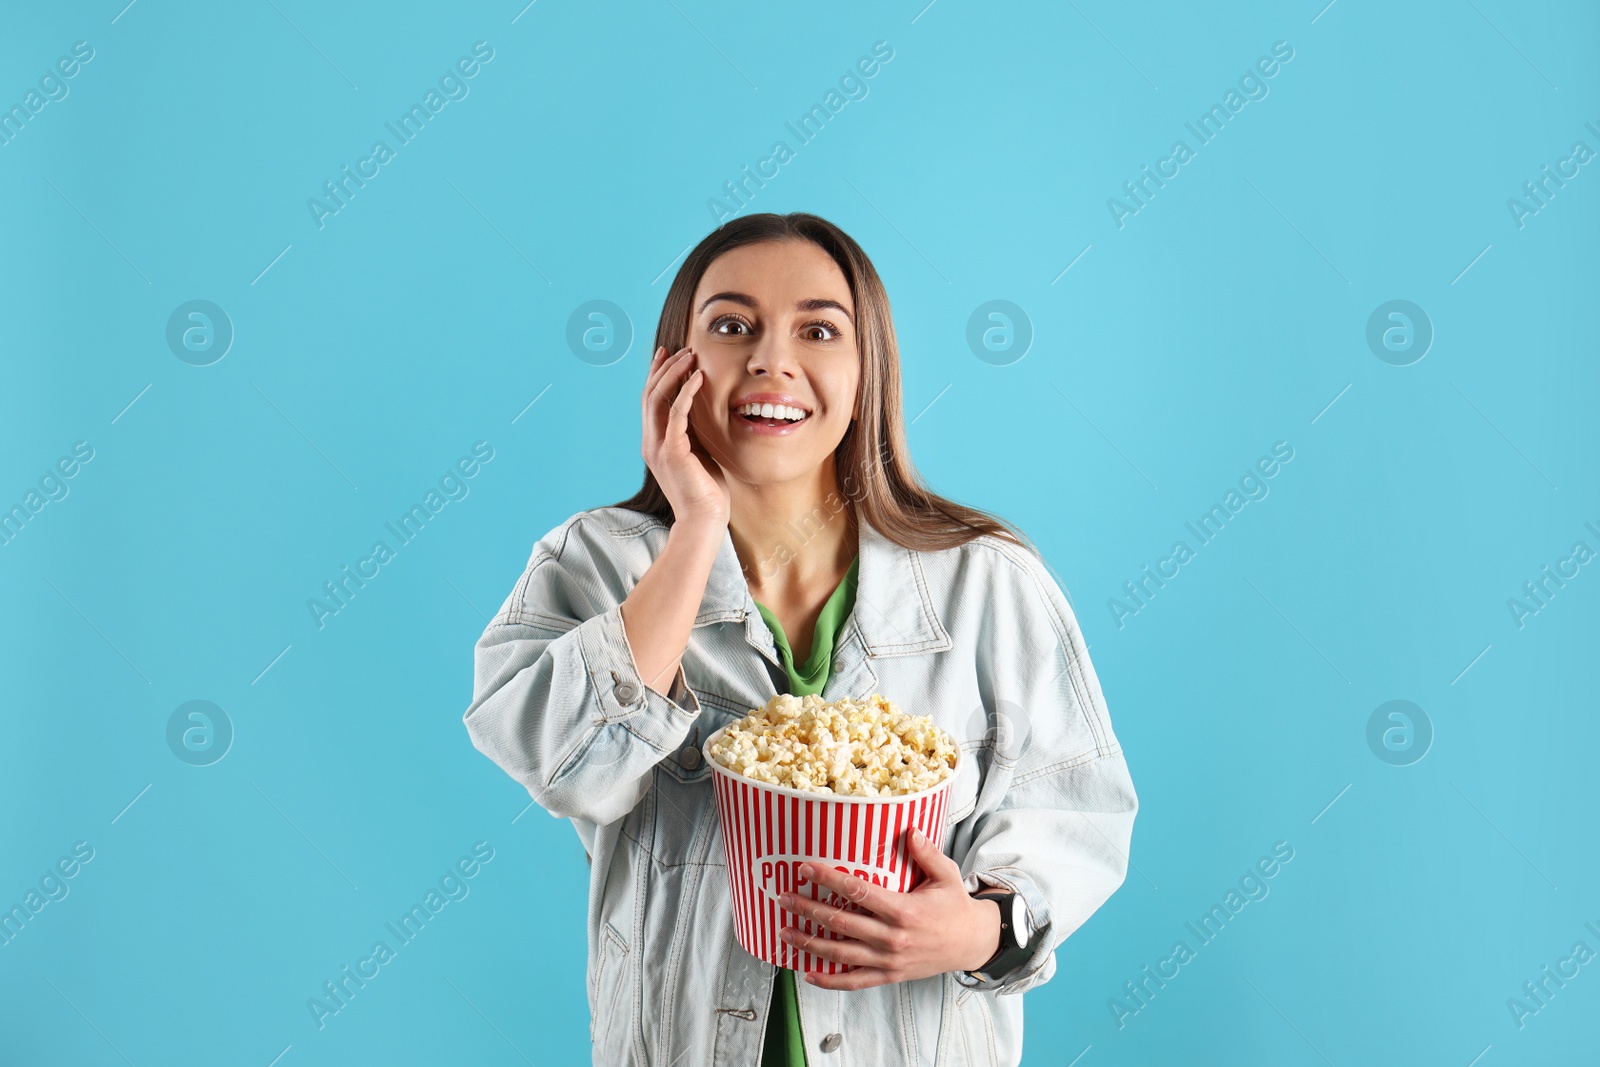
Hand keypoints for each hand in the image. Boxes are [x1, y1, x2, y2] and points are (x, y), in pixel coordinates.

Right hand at [641, 345, 728, 525]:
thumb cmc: (707, 490)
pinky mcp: (672, 452)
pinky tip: (698, 378)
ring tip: (690, 356)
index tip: (668, 353)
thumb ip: (695, 432)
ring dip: (674, 373)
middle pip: (649, 394)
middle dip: (664, 367)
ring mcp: (658, 447)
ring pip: (657, 398)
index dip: (657, 374)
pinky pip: (676, 413)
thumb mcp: (699, 453)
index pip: (650, 400)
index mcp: (654, 443)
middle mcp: (650, 442)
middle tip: (682, 348)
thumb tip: (704, 408)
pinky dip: (686, 392)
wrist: (704, 520)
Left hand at [776, 827, 1002, 990]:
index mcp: (903, 909)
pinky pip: (854, 981)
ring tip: (784, 931)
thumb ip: (926, 852)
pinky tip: (807, 973)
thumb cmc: (956, 906)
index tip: (805, 869)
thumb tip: (909, 829)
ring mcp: (889, 960)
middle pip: (840, 922)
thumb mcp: (946, 874)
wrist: (972, 944)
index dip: (829, 879)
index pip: (858, 891)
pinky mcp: (889, 976)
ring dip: (809, 943)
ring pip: (841, 953)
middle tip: (783, 897)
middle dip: (807, 909)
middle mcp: (892, 937)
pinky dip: (829, 980)